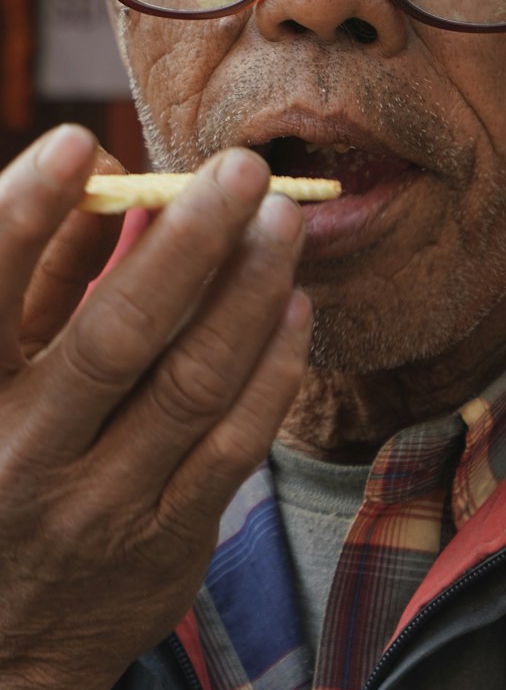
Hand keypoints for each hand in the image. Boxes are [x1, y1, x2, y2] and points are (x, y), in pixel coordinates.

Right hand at [0, 126, 311, 689]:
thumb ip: (39, 283)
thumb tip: (101, 182)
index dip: (23, 217)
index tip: (77, 145)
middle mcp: (22, 457)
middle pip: (117, 336)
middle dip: (189, 243)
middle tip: (244, 170)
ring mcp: (99, 509)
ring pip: (192, 385)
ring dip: (248, 294)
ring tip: (283, 225)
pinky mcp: (165, 544)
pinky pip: (236, 445)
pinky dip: (272, 370)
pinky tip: (294, 308)